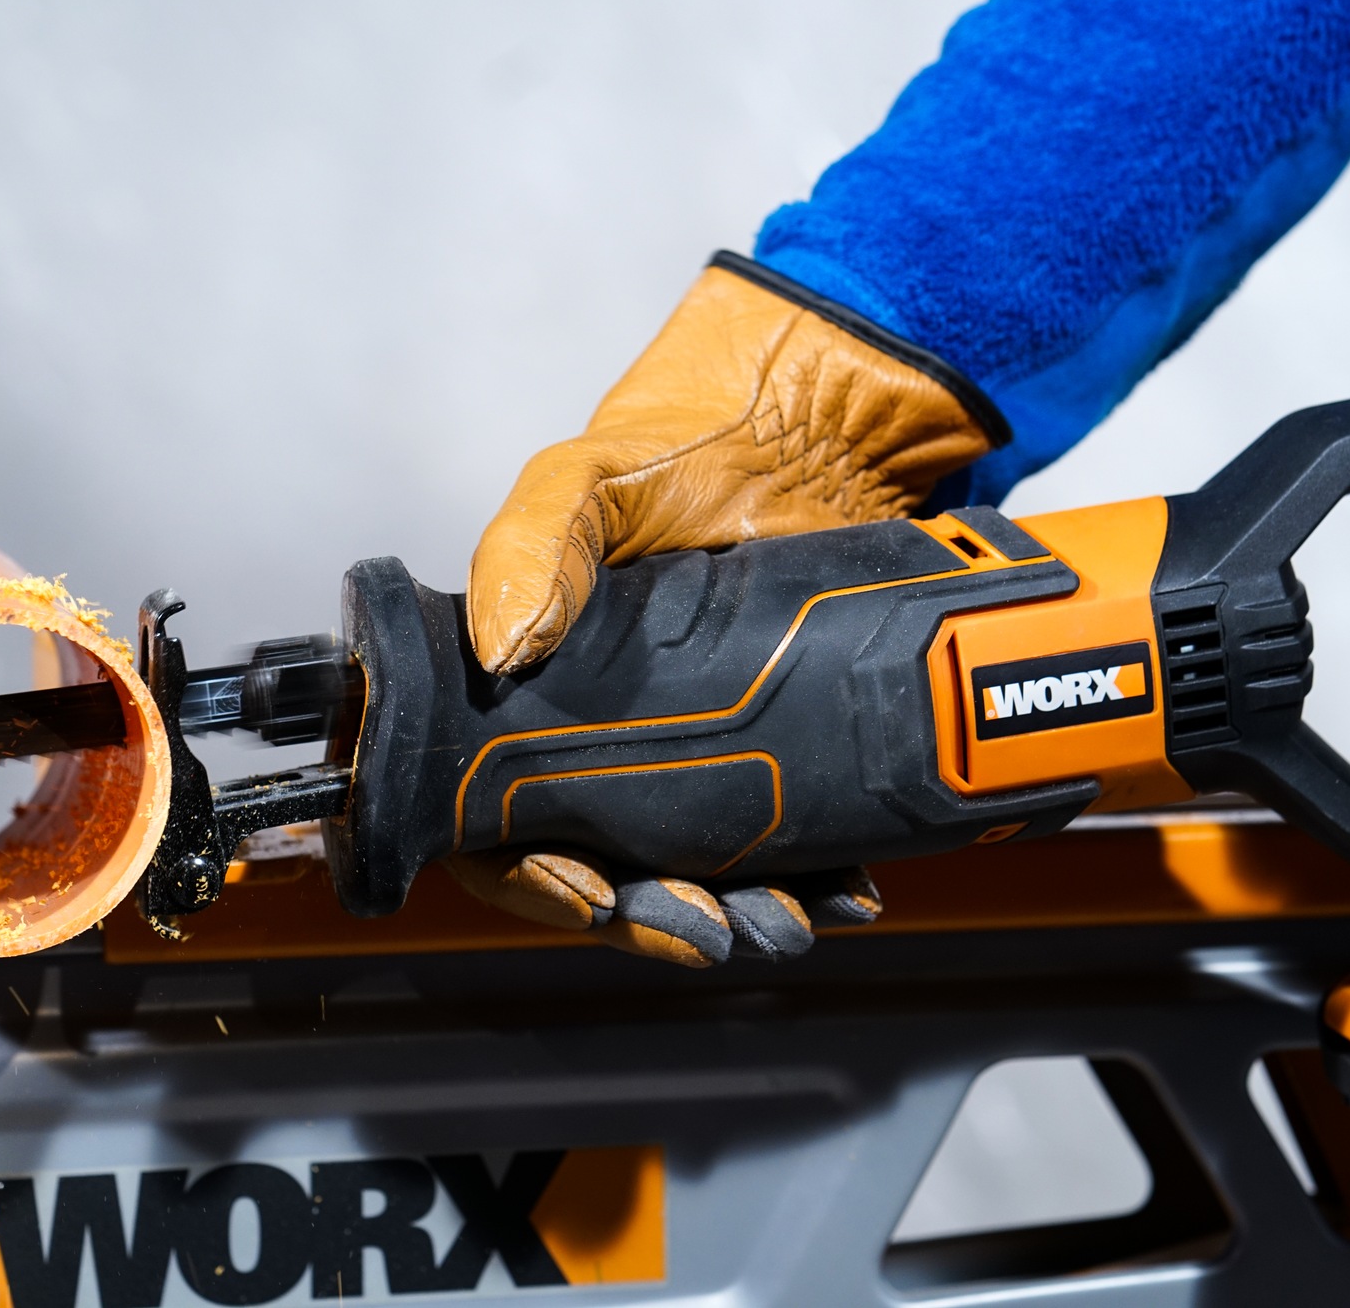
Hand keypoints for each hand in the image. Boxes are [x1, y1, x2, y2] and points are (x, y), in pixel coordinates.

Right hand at [454, 253, 998, 961]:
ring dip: (739, 914)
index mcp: (535, 704)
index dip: (534, 877)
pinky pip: (793, 844)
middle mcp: (613, 745)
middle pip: (610, 874)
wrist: (820, 422)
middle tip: (705, 926)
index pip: (505, 827)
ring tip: (789, 921)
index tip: (584, 890)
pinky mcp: (794, 753)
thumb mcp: (586, 479)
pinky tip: (848, 888)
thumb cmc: (677, 443)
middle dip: (654, 915)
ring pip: (703, 876)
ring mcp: (708, 754)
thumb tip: (502, 649)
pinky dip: (816, 879)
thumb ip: (531, 546)